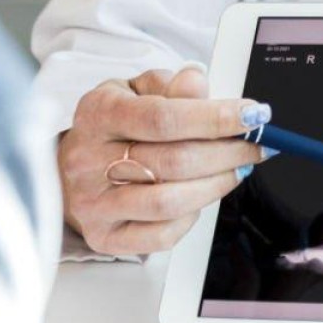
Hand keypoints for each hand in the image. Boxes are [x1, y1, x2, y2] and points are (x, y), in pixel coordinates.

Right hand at [58, 65, 267, 256]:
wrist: (68, 165)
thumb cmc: (112, 123)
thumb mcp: (135, 88)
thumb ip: (170, 85)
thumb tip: (199, 85)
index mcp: (99, 113)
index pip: (163, 117)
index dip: (214, 118)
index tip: (252, 115)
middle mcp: (90, 160)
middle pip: (173, 162)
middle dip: (226, 153)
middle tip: (255, 144)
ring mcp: (94, 203)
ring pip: (170, 202)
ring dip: (216, 185)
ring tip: (236, 168)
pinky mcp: (103, 236)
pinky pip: (160, 236)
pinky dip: (191, 217)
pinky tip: (201, 196)